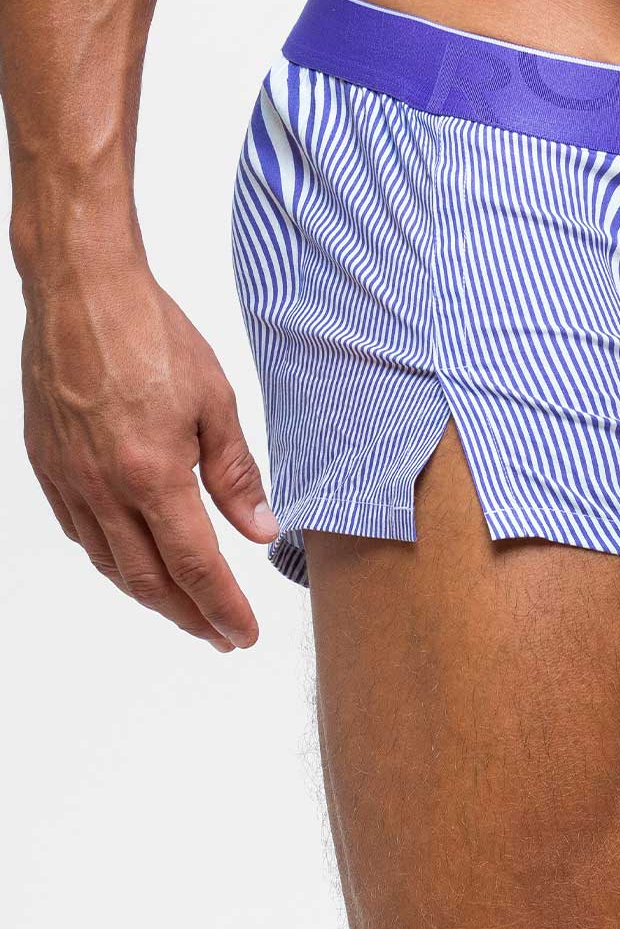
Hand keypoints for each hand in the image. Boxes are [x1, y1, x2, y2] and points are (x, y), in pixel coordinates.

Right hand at [21, 258, 277, 648]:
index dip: (221, 606)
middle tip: (219, 635)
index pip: (194, 565)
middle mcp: (104, 490)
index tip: (241, 634)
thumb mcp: (215, 401)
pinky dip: (112, 559)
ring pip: (111, 563)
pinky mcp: (48, 466)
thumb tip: (261, 529)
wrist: (83, 294)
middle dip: (188, 615)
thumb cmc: (151, 335)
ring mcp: (70, 481)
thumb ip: (236, 474)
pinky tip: (132, 560)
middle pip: (149, 579)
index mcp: (152, 475)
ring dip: (151, 595)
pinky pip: (81, 533)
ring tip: (184, 608)